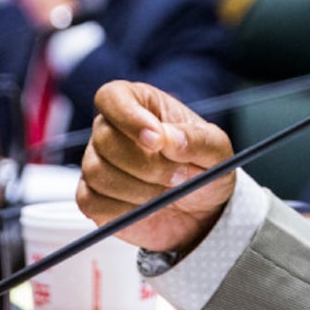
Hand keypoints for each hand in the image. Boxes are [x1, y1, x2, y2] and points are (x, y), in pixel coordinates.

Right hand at [78, 81, 236, 252]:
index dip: (128, 117)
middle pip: (105, 139)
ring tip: (168, 192)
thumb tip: (167, 139)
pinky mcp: (92, 196)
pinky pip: (92, 202)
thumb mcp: (216, 150)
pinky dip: (124, 210)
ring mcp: (97, 162)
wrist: (201, 211)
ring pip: (97, 172)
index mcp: (139, 104)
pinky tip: (147, 208)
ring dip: (139, 189)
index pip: (112, 97)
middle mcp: (111, 129)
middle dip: (146, 164)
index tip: (156, 140)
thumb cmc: (206, 168)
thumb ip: (195, 140)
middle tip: (179, 175)